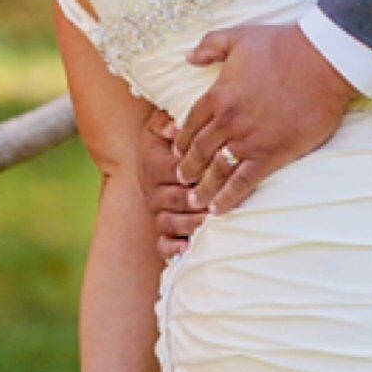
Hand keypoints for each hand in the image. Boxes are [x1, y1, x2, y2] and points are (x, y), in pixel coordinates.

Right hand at [140, 105, 203, 263]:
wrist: (152, 157)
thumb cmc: (167, 139)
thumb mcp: (162, 125)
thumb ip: (168, 121)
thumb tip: (175, 125)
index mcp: (152, 164)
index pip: (177, 170)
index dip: (198, 172)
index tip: (218, 170)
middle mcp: (151, 190)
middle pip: (175, 200)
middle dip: (197, 201)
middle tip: (220, 200)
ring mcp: (156, 211)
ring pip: (168, 223)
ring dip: (190, 225)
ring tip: (210, 222)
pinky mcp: (161, 228)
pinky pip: (163, 244)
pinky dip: (173, 248)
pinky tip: (188, 249)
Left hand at [175, 21, 355, 210]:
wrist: (322, 62)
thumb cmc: (282, 46)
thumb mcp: (238, 37)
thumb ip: (209, 45)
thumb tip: (188, 57)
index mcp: (217, 95)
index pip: (189, 125)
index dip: (180, 141)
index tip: (177, 151)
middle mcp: (227, 122)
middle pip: (198, 152)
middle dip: (186, 169)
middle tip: (181, 180)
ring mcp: (248, 141)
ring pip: (216, 171)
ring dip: (203, 189)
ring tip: (195, 201)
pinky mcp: (271, 155)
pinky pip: (243, 183)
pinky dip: (229, 198)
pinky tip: (219, 209)